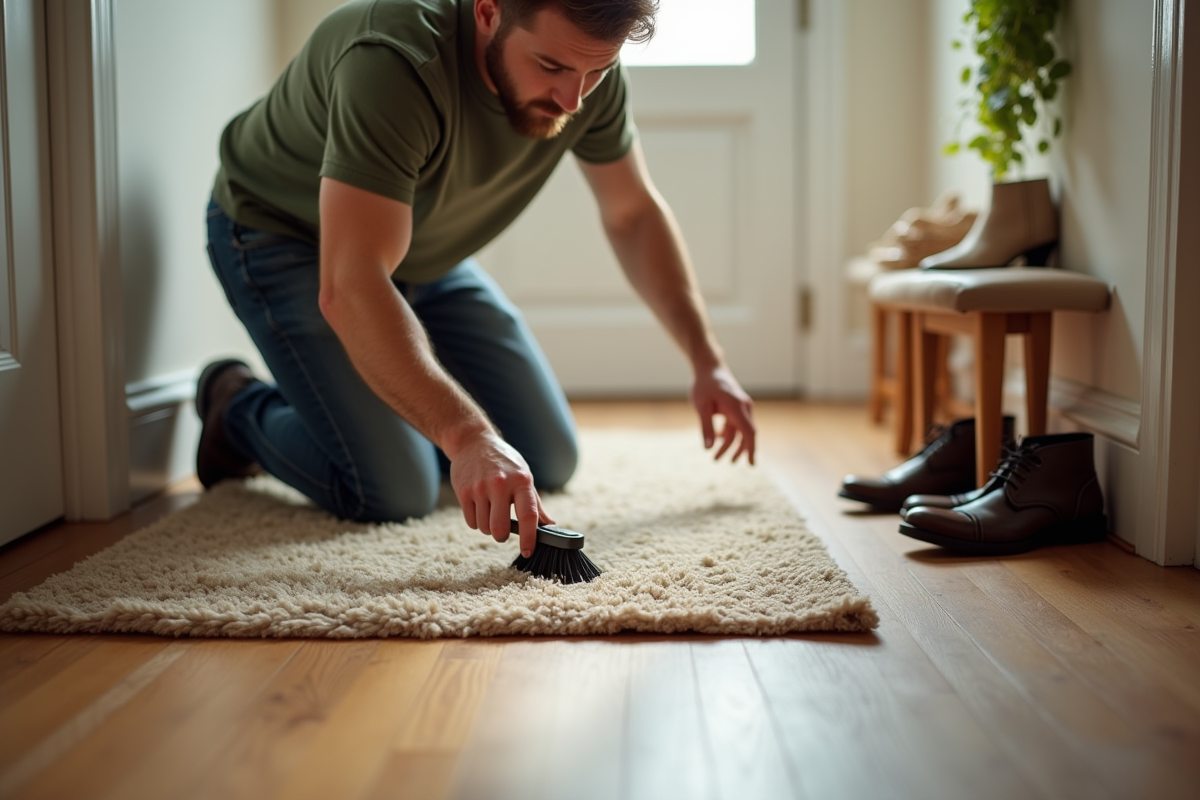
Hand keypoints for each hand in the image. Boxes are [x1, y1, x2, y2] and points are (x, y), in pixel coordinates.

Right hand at [448, 430, 552, 557]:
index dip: (529, 537)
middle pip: (500, 528)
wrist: (473, 442)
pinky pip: (471, 521)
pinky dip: (476, 521)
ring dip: (488, 527)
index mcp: (521, 481)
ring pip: (484, 528)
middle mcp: (501, 484)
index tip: (528, 552)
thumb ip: (536, 503)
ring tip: (490, 511)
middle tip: (503, 532)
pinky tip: (479, 506)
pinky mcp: (463, 491)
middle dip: (502, 536)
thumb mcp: (524, 476)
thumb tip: (550, 527)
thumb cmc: (504, 463)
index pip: (528, 515)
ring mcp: (480, 488)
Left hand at [691, 365, 755, 463]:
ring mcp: (742, 407)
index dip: (751, 449)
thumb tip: (708, 448)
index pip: (749, 432)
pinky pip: (736, 424)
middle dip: (737, 451)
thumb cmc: (704, 385)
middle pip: (746, 434)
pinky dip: (728, 434)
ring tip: (716, 457)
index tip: (751, 464)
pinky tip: (717, 439)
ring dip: (729, 444)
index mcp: (737, 407)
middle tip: (724, 463)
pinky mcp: (737, 407)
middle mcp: (744, 407)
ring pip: (740, 430)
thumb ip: (706, 427)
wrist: (709, 368)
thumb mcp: (701, 407)